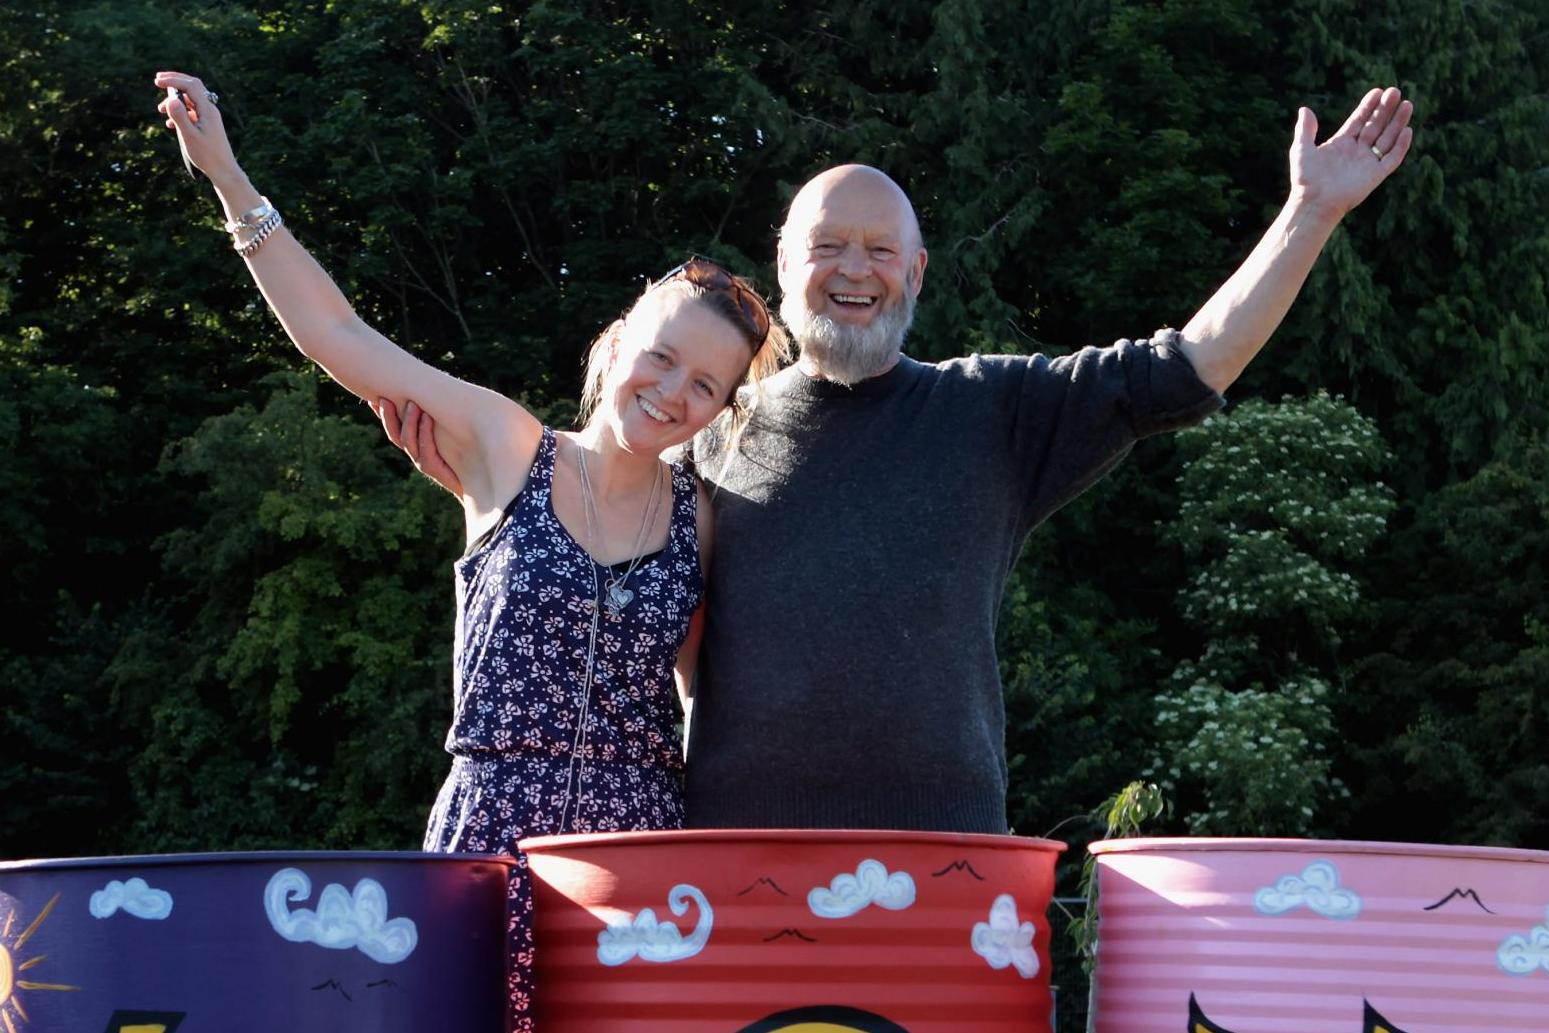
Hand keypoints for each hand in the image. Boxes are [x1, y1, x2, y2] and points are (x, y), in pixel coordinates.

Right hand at [153, 70, 239, 180]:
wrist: (223, 171)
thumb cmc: (207, 155)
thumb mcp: (189, 136)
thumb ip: (180, 116)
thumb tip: (171, 98)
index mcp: (208, 110)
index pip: (190, 85)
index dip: (173, 80)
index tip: (156, 82)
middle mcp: (210, 110)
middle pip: (192, 87)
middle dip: (175, 81)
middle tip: (157, 80)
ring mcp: (209, 118)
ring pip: (191, 100)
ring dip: (175, 100)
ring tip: (160, 110)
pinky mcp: (207, 126)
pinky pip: (192, 112)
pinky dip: (179, 112)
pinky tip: (169, 124)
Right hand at [370, 397, 464, 496]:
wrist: (475, 479)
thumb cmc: (464, 453)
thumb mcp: (448, 432)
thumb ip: (437, 417)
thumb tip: (433, 392)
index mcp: (414, 445)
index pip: (393, 429)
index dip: (382, 416)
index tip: (373, 400)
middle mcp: (415, 453)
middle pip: (395, 435)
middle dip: (388, 417)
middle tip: (385, 399)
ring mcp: (422, 461)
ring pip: (408, 441)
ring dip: (409, 421)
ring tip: (412, 403)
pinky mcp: (433, 468)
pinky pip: (426, 447)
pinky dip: (425, 431)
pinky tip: (428, 417)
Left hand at [1289, 86, 1414, 221]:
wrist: (1314, 202)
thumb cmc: (1305, 179)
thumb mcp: (1301, 149)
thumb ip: (1305, 130)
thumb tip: (1305, 109)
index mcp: (1340, 144)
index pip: (1359, 120)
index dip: (1368, 106)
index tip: (1378, 91)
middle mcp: (1356, 152)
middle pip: (1375, 126)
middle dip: (1385, 109)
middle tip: (1395, 91)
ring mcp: (1367, 163)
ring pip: (1387, 138)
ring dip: (1397, 122)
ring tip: (1407, 104)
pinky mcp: (1375, 175)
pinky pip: (1392, 158)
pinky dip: (1401, 145)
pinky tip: (1407, 130)